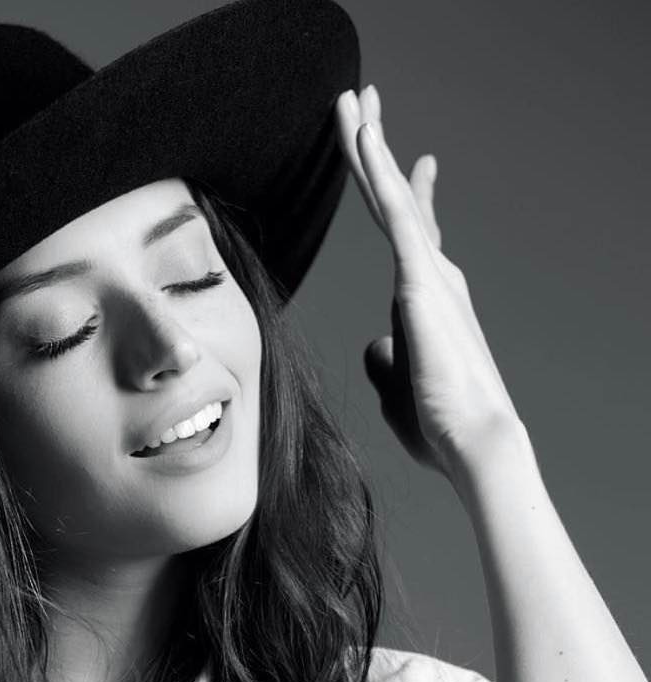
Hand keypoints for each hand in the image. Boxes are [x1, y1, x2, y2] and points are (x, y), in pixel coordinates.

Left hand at [334, 85, 523, 478]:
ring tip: (354, 97)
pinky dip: (379, 172)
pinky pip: (397, 214)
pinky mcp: (421, 281)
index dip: (405, 194)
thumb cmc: (439, 425)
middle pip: (398, 201)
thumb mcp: (398, 389)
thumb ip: (386, 360)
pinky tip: (365, 134)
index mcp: (425, 301)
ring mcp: (427, 274)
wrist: (471, 440)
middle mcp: (431, 277)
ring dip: (370, 144)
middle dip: (379, 151)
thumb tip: (376, 345)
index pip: (411, 235)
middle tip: (366, 103)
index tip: (410, 161)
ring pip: (392, 195)